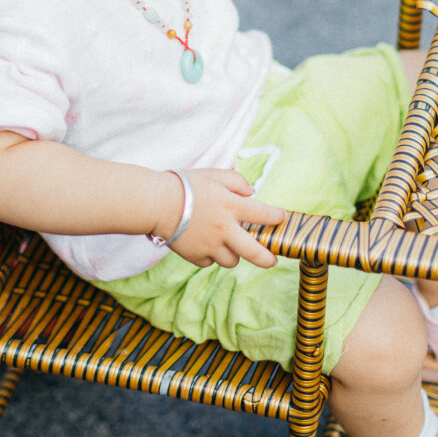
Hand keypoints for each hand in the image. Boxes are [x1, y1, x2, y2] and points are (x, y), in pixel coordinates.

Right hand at [152, 168, 284, 269]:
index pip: (263, 214)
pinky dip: (211, 256)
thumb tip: (251, 193)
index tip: (281, 218)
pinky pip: (210, 262)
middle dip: (268, 258)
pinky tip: (205, 244)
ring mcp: (210, 246)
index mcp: (231, 206)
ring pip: (232, 261)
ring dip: (233, 254)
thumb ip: (236, 181)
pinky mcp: (196, 256)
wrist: (156, 203)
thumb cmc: (185, 185)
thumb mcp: (213, 174)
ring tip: (227, 244)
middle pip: (255, 252)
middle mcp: (224, 229)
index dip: (276, 217)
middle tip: (272, 259)